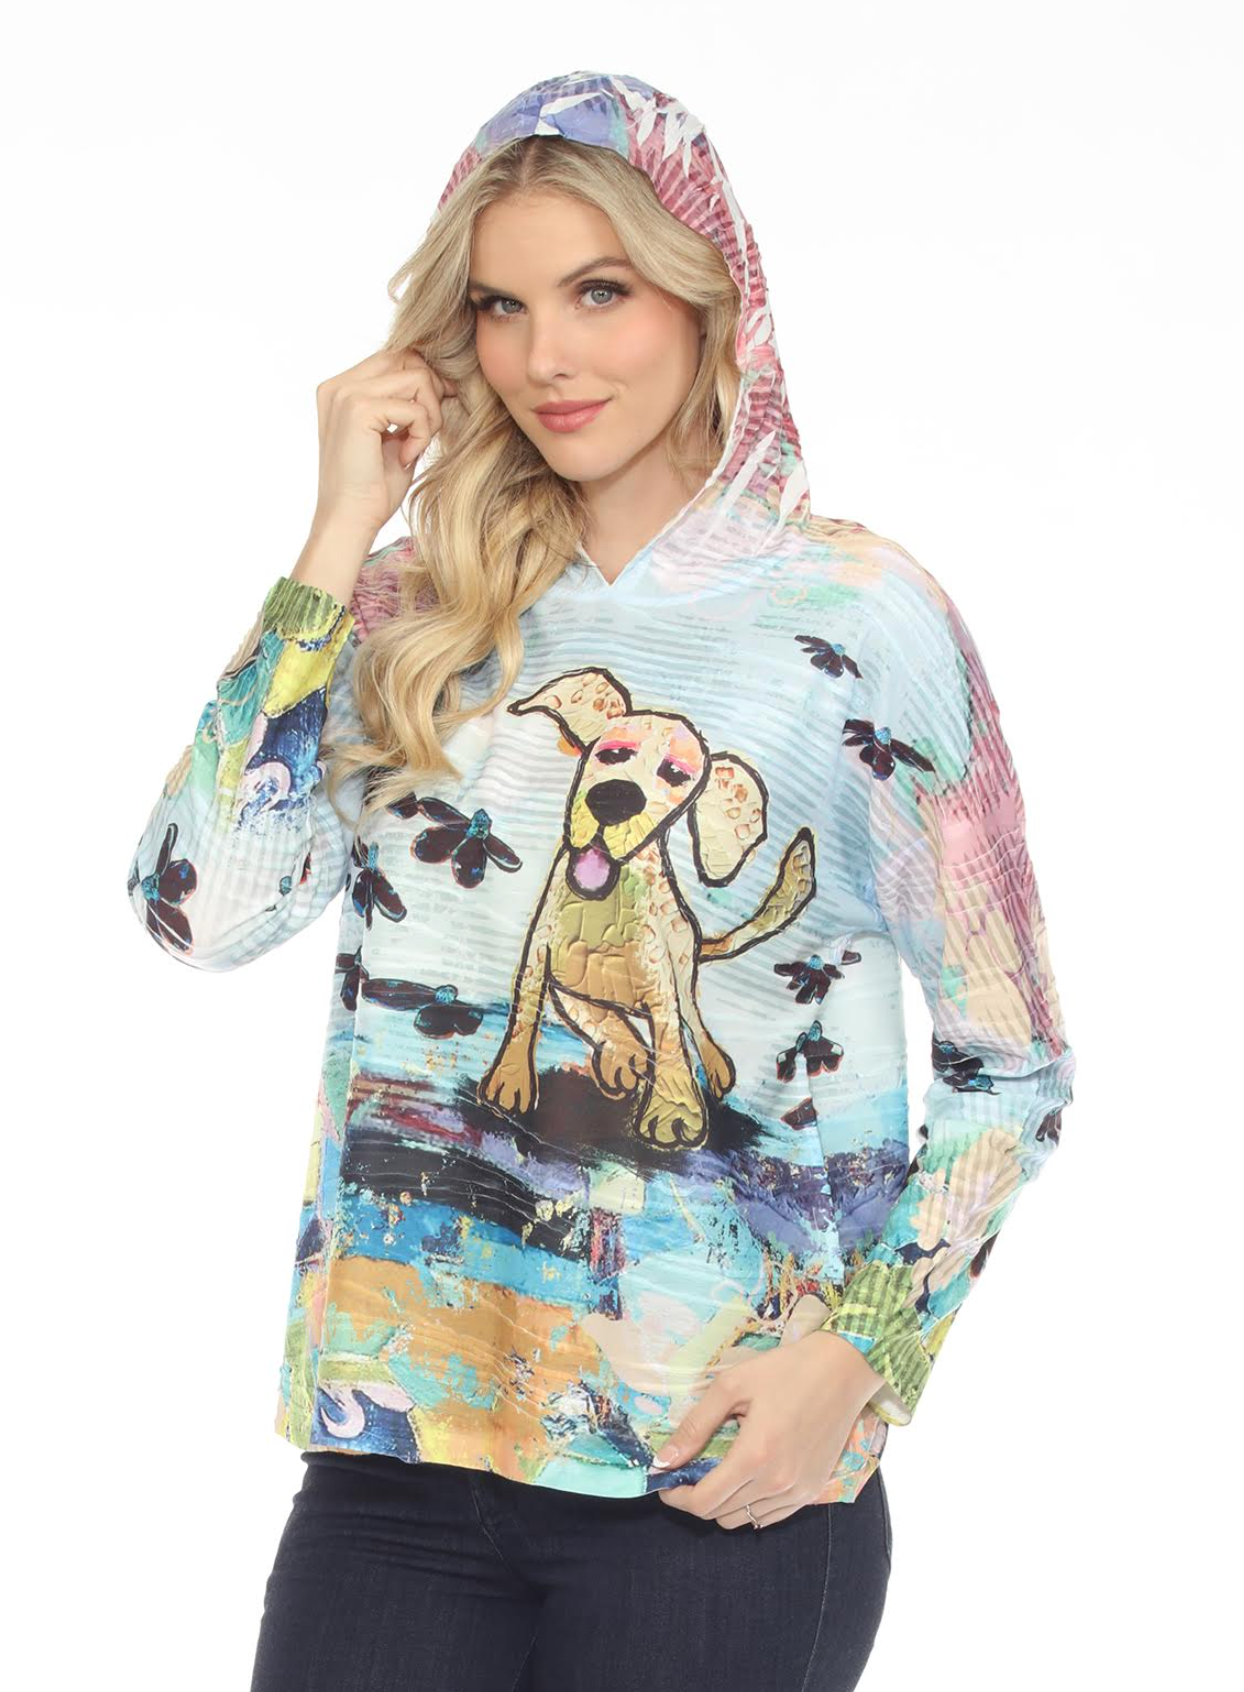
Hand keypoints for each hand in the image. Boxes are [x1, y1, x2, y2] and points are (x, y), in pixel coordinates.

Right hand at [312, 346, 457, 540]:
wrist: (350, 519)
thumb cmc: (372, 486)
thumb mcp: (391, 436)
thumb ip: (404, 404)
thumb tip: (438, 380)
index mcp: (340, 388)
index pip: (395, 358)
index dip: (424, 379)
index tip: (435, 411)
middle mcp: (339, 385)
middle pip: (407, 359)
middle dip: (432, 392)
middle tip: (431, 429)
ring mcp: (346, 395)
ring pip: (417, 379)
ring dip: (430, 416)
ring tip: (417, 446)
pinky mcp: (359, 410)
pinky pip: (415, 410)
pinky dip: (422, 435)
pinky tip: (406, 459)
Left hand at [651, 1324, 884, 1530]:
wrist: (843, 1369)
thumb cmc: (785, 1370)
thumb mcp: (732, 1386)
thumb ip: (695, 1426)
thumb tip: (663, 1460)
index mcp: (754, 1456)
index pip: (703, 1502)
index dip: (677, 1497)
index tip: (665, 1481)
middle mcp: (777, 1483)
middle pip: (720, 1515)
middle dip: (696, 1498)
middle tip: (688, 1471)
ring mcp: (798, 1491)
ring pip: (745, 1519)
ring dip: (723, 1503)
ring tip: (719, 1471)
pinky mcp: (813, 1490)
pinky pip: (771, 1516)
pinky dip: (751, 1505)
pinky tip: (747, 1477)